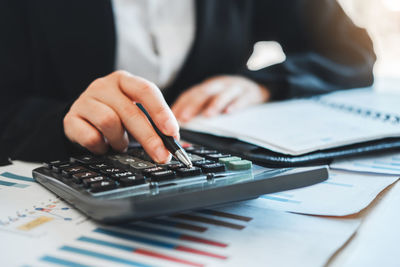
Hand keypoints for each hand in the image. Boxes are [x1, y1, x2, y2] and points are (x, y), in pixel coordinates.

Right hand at [63, 70, 178, 162]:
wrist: (80, 117)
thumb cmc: (114, 114)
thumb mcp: (134, 110)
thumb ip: (153, 122)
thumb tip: (173, 141)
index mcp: (124, 80)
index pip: (146, 90)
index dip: (161, 111)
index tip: (172, 132)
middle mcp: (103, 86)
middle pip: (130, 111)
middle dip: (149, 137)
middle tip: (161, 155)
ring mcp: (85, 101)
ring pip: (109, 122)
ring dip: (120, 140)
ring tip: (120, 144)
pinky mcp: (70, 119)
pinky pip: (90, 137)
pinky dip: (102, 147)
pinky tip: (103, 146)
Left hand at [172, 75, 269, 122]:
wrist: (256, 86)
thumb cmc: (229, 96)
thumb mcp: (213, 99)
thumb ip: (199, 111)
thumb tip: (181, 130)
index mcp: (208, 87)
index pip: (191, 93)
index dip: (181, 104)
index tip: (172, 117)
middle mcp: (219, 85)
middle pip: (204, 92)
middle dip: (193, 105)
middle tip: (184, 118)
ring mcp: (235, 87)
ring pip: (223, 94)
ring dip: (214, 104)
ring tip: (207, 116)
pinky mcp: (250, 93)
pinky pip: (243, 98)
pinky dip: (236, 105)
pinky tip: (229, 112)